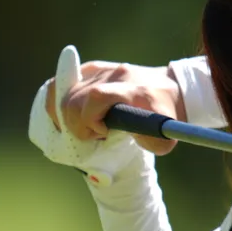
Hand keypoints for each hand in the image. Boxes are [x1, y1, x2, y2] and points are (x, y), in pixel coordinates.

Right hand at [35, 46, 182, 155]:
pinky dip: (57, 103)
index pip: (96, 97)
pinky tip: (69, 117)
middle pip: (74, 98)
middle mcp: (115, 75)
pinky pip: (61, 83)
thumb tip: (107, 161)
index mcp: (133, 90)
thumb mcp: (164, 137)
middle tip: (93, 135)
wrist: (173, 88)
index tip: (102, 133)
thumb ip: (143, 145)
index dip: (89, 119)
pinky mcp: (92, 69)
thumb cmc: (167, 115)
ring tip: (83, 125)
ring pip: (61, 91)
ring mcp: (102, 69)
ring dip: (64, 115)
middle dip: (75, 125)